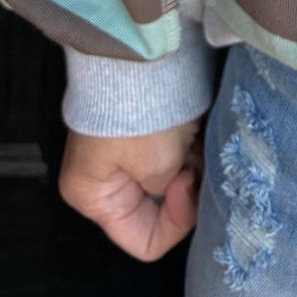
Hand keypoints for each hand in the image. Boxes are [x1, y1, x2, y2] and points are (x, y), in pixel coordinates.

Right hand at [58, 122, 203, 260]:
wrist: (140, 55)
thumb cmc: (141, 115)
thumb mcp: (158, 166)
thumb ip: (171, 193)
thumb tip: (181, 185)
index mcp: (95, 199)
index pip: (145, 242)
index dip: (176, 222)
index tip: (186, 182)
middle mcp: (107, 182)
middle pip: (160, 210)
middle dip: (187, 190)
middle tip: (199, 161)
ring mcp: (125, 156)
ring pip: (172, 182)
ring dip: (193, 166)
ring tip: (200, 141)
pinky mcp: (144, 132)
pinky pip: (176, 156)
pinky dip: (192, 149)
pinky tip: (201, 131)